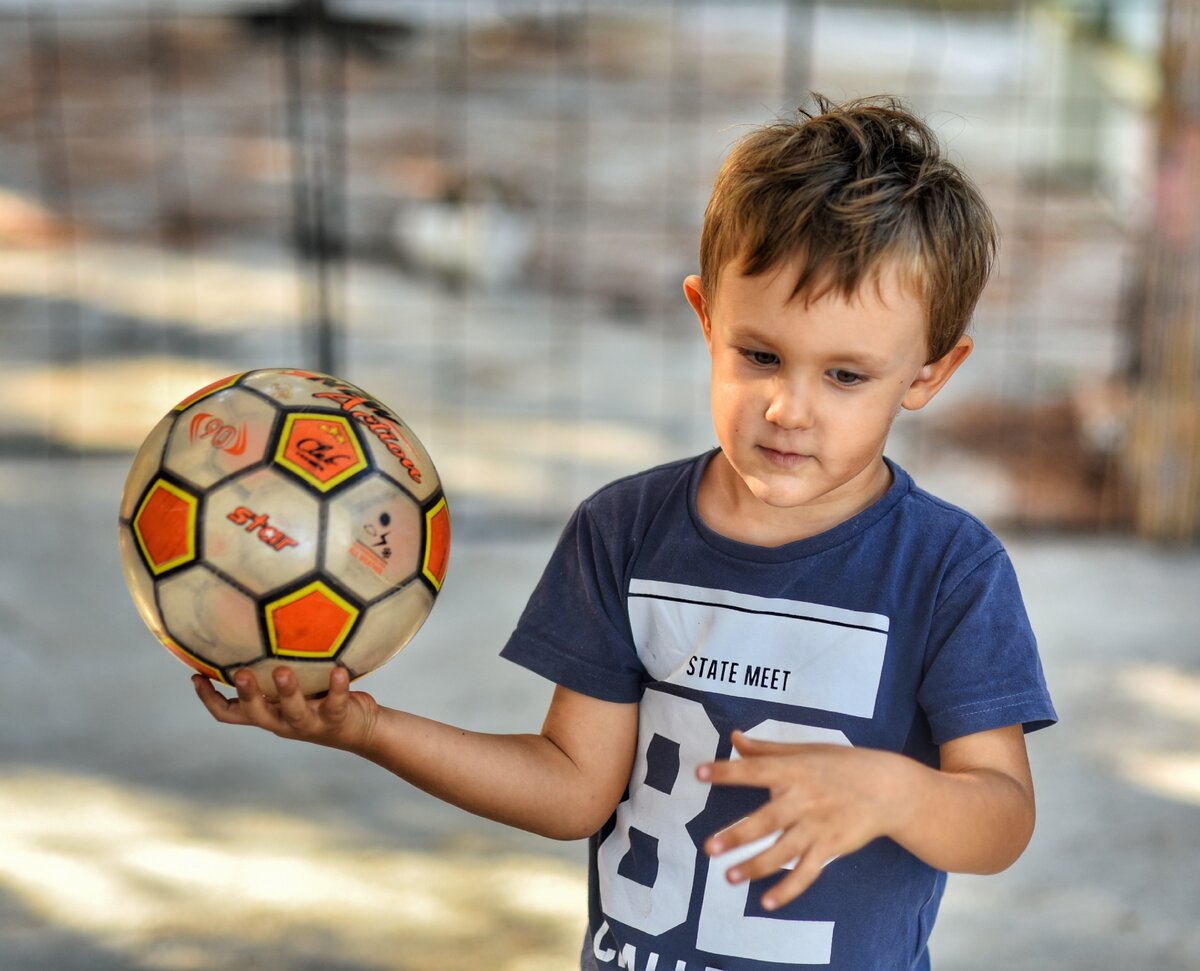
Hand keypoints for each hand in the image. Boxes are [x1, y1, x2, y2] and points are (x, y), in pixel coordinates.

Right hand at [193, 666, 379, 753]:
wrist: (363, 730)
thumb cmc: (321, 702)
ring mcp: (309, 722)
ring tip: (282, 671)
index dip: (209, 699)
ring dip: (287, 691)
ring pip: (293, 711)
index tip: (195, 676)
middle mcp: (282, 721)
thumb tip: (259, 628)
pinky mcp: (336, 719)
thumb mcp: (294, 689)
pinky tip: (339, 670)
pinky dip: (337, 687)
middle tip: (240, 673)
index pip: (229, 713)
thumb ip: (275, 670)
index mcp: (268, 713)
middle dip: (246, 694)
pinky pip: (335, 703)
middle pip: (255, 714)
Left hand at [697, 731, 900, 910]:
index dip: (727, 771)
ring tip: (729, 878)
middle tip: (709, 848)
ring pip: (782, 852)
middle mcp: (803, 800)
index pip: (754, 770)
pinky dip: (788, 889)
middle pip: (766, 820)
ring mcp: (817, 827)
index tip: (699, 773)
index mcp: (793, 770)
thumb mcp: (805, 750)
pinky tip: (768, 902)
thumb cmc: (841, 764)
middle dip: (737, 836)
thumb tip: (734, 738)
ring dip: (755, 866)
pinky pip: (807, 873)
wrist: (888, 788)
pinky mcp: (830, 848)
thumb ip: (767, 750)